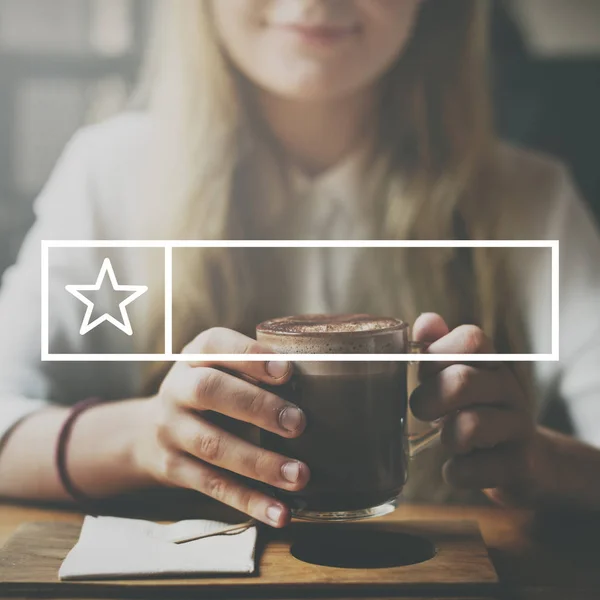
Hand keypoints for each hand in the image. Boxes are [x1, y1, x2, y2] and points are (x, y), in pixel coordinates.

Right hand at [130, 328, 309, 526]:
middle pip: (209, 391)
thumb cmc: (205, 392)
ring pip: (213, 445)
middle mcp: (177, 389)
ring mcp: (172, 430)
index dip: (249, 354)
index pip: (215, 344)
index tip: (287, 370)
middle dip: (256, 406)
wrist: (148, 432)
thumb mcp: (218, 368)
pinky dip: (249, 501)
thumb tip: (316, 375)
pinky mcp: (175, 468)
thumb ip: (252, 367)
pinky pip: (213, 486)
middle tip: (298, 423)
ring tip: (299, 474)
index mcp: (194, 357)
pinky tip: (279, 511)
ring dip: (259, 462)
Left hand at [410, 313, 539, 505]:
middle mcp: (509, 388)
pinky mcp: (521, 466)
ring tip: (449, 440)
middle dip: (428, 399)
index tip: (423, 374)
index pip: (470, 338)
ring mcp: (519, 426)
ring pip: (470, 426)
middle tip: (421, 411)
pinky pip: (473, 469)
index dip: (436, 354)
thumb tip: (425, 321)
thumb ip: (439, 348)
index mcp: (491, 362)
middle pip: (461, 381)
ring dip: (447, 437)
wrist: (529, 463)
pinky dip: (455, 473)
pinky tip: (458, 468)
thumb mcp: (459, 376)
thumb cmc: (478, 412)